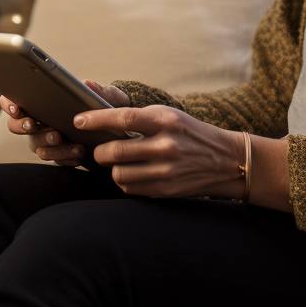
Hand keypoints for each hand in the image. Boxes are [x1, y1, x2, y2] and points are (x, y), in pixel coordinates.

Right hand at [2, 80, 130, 166]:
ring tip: (61, 138)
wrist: (117, 127)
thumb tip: (88, 84)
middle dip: (24, 125)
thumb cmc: (106, 104)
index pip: (14, 100)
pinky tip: (79, 152)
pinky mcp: (59, 155)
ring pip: (36, 146)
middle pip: (16, 126)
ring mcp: (46, 140)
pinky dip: (66, 156)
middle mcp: (38, 121)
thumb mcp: (107, 95)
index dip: (9, 103)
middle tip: (35, 124)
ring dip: (47, 143)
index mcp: (41, 100)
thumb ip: (100, 90)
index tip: (17, 108)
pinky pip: (56, 160)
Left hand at [74, 104, 246, 199]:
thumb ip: (140, 118)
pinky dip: (125, 181)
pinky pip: (130, 188)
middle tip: (98, 149)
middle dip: (99, 151)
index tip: (78, 120)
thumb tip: (103, 121)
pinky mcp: (165, 190)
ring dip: (112, 168)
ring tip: (119, 162)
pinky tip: (133, 173)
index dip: (96, 119)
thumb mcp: (170, 116)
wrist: (226, 160)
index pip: (122, 117)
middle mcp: (165, 144)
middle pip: (114, 151)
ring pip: (118, 173)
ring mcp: (166, 170)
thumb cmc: (191, 133)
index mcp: (165, 120)